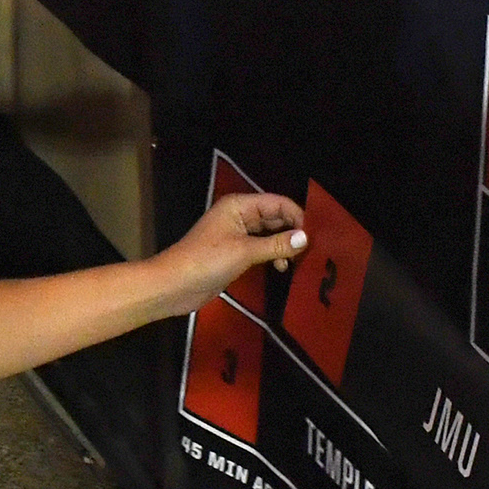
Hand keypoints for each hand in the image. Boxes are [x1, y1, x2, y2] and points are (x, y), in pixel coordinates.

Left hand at [155, 191, 309, 311]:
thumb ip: (276, 244)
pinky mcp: (235, 254)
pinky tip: (282, 267)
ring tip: (296, 262)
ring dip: (283, 245)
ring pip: (269, 234)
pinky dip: (273, 255)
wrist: (173, 285)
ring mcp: (237, 235)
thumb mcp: (244, 251)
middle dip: (292, 231)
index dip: (297, 216)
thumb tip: (305, 238)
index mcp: (239, 206)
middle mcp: (239, 216)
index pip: (277, 203)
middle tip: (311, 251)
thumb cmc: (206, 261)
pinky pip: (261, 248)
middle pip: (275, 217)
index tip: (314, 236)